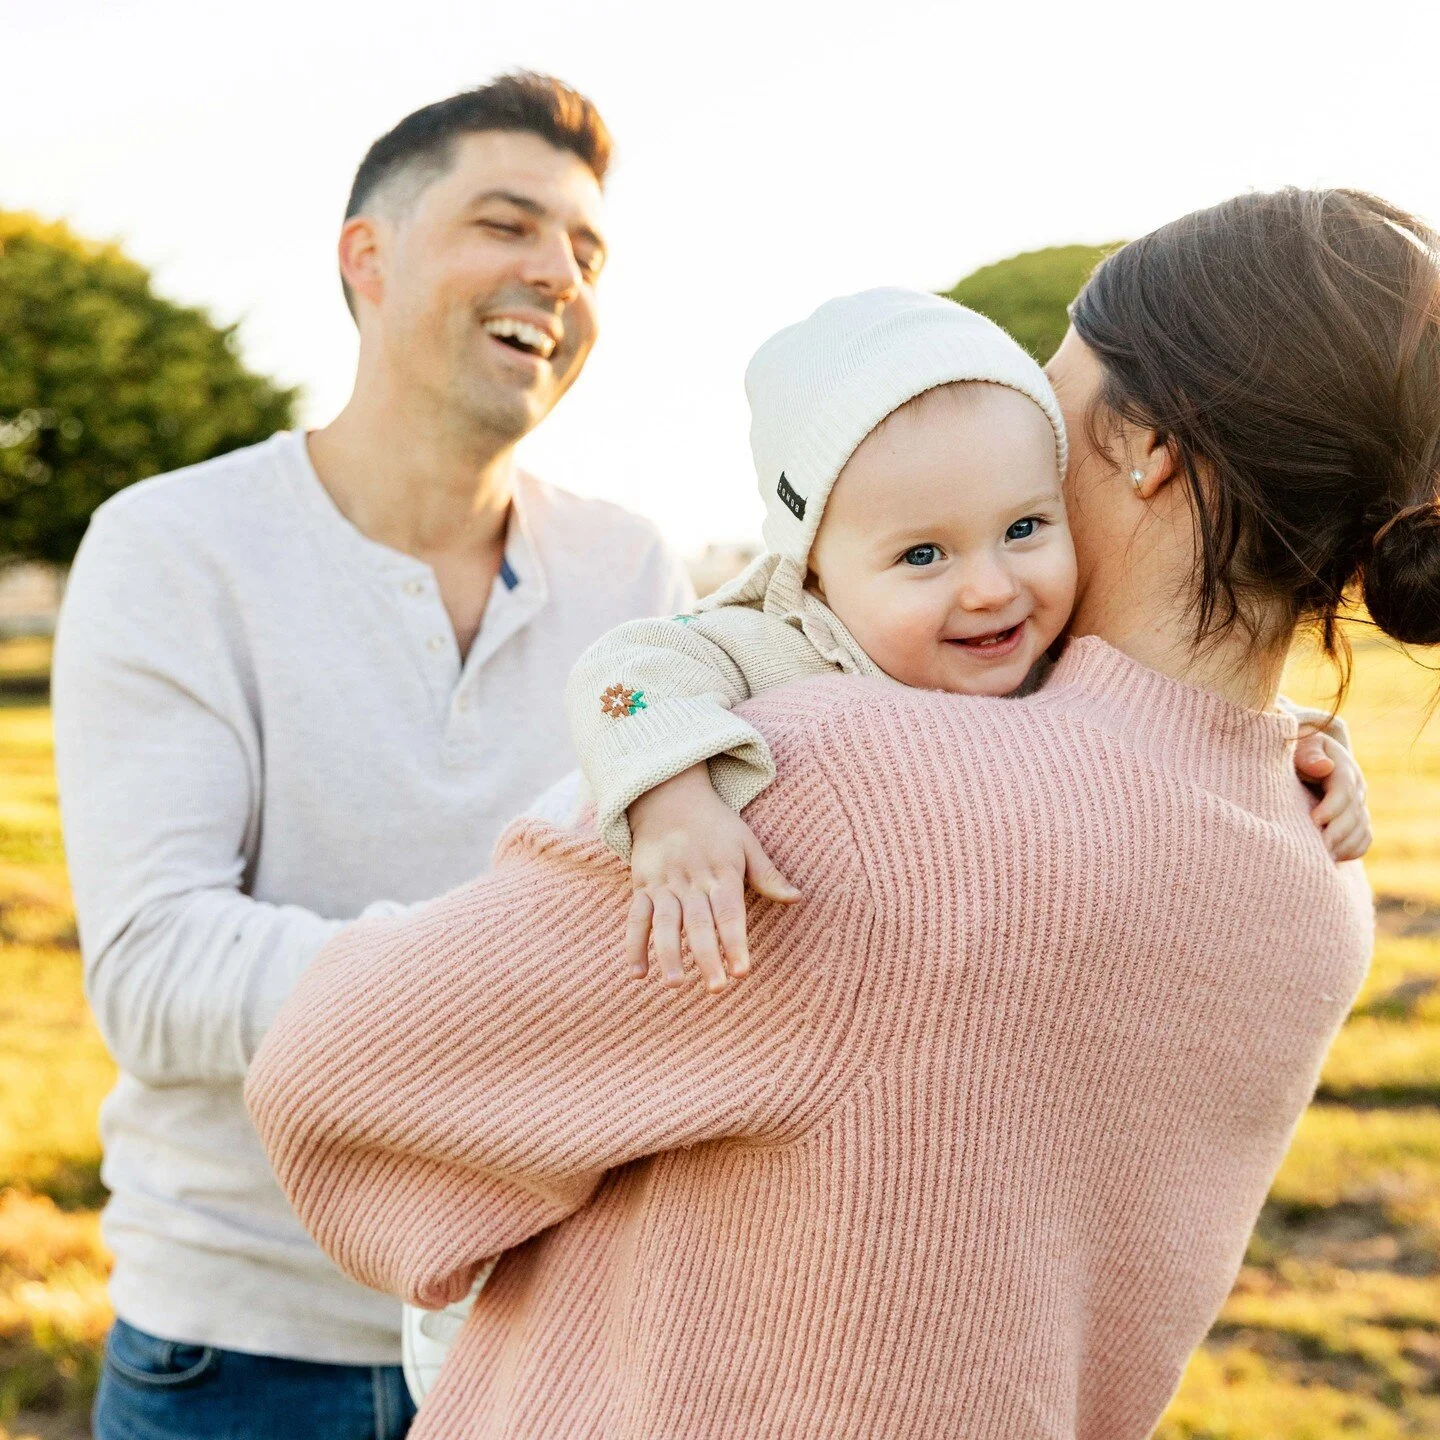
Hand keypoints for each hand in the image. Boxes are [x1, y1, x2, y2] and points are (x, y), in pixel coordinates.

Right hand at [625, 765, 799, 992]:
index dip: (736, 942)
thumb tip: (798, 898)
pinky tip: (638, 974)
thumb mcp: (745, 842)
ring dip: (668, 954)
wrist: (668, 796)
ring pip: (664, 922)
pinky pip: (635, 917)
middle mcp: (690, 879)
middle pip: (698, 923)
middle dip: (707, 956)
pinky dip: (633, 945)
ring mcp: (663, 883)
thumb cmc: (716, 825)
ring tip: (676, 984)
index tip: (743, 971)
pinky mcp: (641, 885)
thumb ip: (768, 875)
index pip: (729, 912)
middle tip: (717, 988)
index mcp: (721, 871)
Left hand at [1294, 731, 1371, 862]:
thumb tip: (1324, 766)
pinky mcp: (1356, 821)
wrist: (1301, 760)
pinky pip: (1363, 840)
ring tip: (1321, 857)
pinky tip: (1331, 859)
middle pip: (1354, 814)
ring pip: (1361, 830)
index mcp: (1342, 767)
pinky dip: (1350, 851)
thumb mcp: (1299, 747)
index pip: (1344, 790)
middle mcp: (1355, 788)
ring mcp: (1358, 805)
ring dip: (1343, 846)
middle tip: (1316, 848)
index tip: (1313, 821)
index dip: (1331, 807)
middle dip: (1336, 832)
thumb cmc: (1295, 753)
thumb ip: (1309, 755)